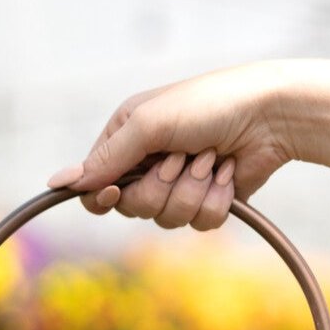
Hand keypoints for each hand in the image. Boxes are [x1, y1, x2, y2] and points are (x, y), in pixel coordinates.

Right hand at [47, 63, 292, 229]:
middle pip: (132, 209)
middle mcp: (148, 164)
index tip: (117, 193)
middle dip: (160, 188)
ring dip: (193, 191)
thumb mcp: (149, 125)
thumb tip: (56, 184)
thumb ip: (105, 159)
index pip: (96, 188)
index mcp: (127, 139)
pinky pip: (199, 224)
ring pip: (167, 220)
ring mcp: (179, 185)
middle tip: (182, 158)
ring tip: (211, 160)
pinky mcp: (207, 201)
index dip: (105, 198)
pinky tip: (228, 173)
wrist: (272, 115)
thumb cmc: (210, 105)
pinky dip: (216, 199)